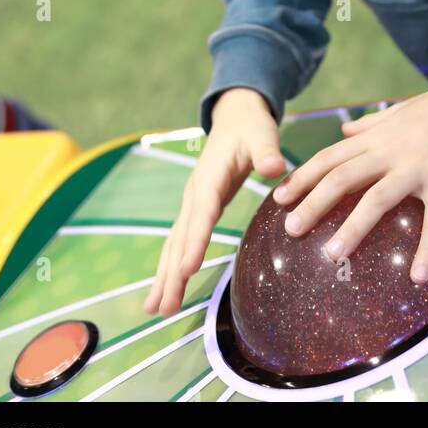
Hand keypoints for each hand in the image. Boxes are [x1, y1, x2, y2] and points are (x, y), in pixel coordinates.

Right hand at [144, 88, 286, 316]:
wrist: (235, 117)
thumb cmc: (251, 127)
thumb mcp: (262, 133)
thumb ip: (266, 150)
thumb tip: (274, 168)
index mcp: (209, 178)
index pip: (202, 213)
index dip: (195, 241)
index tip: (188, 269)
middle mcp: (194, 194)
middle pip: (180, 237)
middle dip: (172, 273)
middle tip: (164, 307)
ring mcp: (191, 203)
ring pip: (174, 244)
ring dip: (165, 276)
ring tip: (154, 309)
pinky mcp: (195, 211)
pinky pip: (179, 243)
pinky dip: (171, 268)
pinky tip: (166, 290)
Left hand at [271, 76, 427, 285]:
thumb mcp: (399, 111)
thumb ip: (370, 123)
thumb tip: (345, 130)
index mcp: (377, 138)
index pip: (331, 157)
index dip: (303, 177)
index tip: (279, 198)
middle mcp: (390, 152)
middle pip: (342, 178)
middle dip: (313, 203)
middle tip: (290, 229)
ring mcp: (417, 168)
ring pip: (377, 199)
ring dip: (353, 228)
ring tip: (332, 255)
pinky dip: (426, 250)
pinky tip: (417, 277)